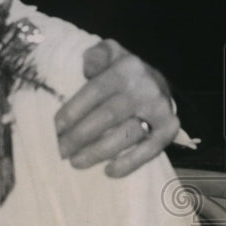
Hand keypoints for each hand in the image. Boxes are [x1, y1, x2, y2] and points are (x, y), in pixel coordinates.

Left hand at [54, 39, 178, 177]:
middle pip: (107, 116)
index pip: (95, 91)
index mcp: (125, 68)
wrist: (156, 82)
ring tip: (75, 162)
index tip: (54, 129)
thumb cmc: (120, 72)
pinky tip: (109, 172)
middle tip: (59, 150)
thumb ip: (95, 55)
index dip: (73, 111)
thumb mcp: (107, 54)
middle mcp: (144, 88)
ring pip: (126, 135)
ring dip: (98, 152)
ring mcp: (160, 109)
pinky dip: (130, 162)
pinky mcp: (170, 128)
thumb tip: (87, 66)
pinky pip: (150, 149)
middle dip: (79, 136)